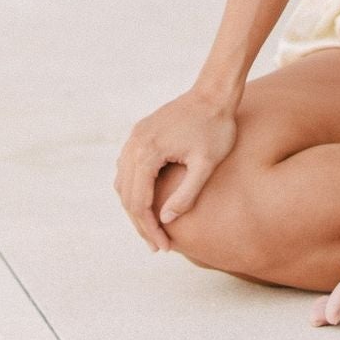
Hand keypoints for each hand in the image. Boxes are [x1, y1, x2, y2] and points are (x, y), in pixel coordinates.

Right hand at [114, 89, 238, 250]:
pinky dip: (135, 189)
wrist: (215, 92)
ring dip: (136, 208)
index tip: (164, 247)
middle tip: (158, 245)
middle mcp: (134, 144)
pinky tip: (150, 203)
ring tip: (153, 229)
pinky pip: (128, 168)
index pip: (140, 203)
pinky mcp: (141, 133)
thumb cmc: (216, 127)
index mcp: (147, 152)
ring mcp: (135, 137)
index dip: (150, 229)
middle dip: (142, 224)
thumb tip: (164, 220)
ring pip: (124, 183)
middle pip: (128, 196)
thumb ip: (186, 194)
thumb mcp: (206, 164)